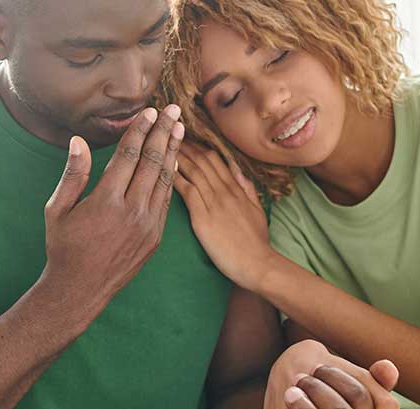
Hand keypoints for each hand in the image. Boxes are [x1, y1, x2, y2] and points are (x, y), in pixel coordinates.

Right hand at [42, 106, 183, 320]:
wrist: (82, 289)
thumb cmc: (65, 247)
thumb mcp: (57, 209)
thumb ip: (72, 174)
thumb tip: (78, 141)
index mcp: (107, 201)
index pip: (128, 156)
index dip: (140, 131)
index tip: (150, 112)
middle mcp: (133, 211)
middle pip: (152, 163)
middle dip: (164, 133)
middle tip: (174, 111)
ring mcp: (148, 226)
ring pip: (165, 180)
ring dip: (173, 152)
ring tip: (180, 130)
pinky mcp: (156, 237)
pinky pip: (167, 202)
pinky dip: (172, 179)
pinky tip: (175, 163)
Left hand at [174, 142, 271, 290]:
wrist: (257, 263)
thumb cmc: (256, 241)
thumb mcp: (257, 210)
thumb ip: (247, 189)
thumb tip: (239, 173)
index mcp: (236, 189)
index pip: (216, 160)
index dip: (200, 146)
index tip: (187, 137)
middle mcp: (224, 191)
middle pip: (202, 160)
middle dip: (185, 145)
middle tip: (169, 133)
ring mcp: (214, 203)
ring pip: (193, 171)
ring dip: (177, 156)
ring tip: (162, 143)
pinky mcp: (203, 218)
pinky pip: (187, 191)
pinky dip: (175, 177)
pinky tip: (164, 168)